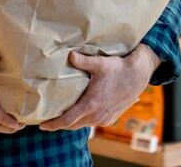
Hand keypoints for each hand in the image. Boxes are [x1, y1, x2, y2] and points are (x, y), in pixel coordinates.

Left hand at [39, 46, 159, 131]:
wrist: (138, 75)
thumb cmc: (118, 69)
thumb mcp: (99, 63)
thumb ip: (82, 61)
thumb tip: (69, 55)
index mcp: (91, 104)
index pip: (67, 120)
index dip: (53, 124)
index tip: (42, 125)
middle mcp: (97, 115)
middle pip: (72, 126)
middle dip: (59, 125)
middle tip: (47, 121)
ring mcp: (104, 118)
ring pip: (82, 125)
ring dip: (71, 123)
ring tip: (60, 118)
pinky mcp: (110, 118)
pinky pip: (91, 123)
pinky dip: (82, 121)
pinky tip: (78, 114)